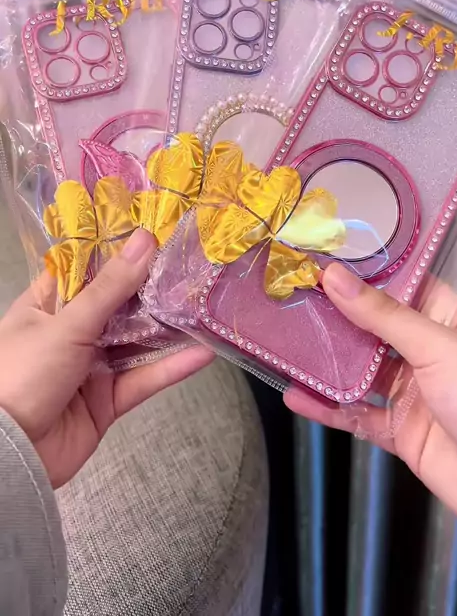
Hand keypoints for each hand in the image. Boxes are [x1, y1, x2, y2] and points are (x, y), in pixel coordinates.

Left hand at [0, 228, 213, 487]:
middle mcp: (70, 332)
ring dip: (167, 327)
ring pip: (135, 341)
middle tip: (193, 264)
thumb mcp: (67, 323)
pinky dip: (171, 368)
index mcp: (48, 305)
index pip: (87, 269)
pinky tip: (202, 353)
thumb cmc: (23, 375)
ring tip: (205, 304)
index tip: (158, 231)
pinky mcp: (106, 401)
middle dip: (152, 288)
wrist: (10, 456)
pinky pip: (143, 379)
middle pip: (118, 304)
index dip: (119, 251)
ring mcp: (89, 367)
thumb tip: (144, 240)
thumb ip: (111, 287)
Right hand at [284, 263, 456, 518]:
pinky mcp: (399, 430)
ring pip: (360, 370)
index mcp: (449, 320)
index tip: (324, 259)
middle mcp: (429, 352)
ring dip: (326, 361)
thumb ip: (383, 314)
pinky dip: (327, 407)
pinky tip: (297, 396)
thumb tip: (335, 277)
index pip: (402, 286)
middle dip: (335, 315)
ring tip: (286, 342)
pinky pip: (357, 414)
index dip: (365, 273)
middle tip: (292, 296)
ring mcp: (413, 392)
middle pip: (374, 327)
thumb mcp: (437, 345)